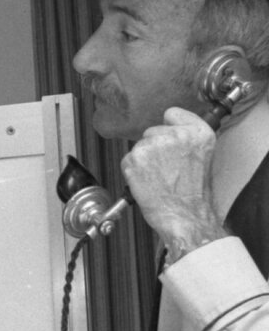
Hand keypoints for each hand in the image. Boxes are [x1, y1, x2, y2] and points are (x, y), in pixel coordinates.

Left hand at [121, 106, 225, 254]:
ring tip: (160, 178)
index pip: (172, 114)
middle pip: (152, 132)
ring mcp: (153, 145)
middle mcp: (176, 134)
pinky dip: (133, 172)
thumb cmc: (194, 194)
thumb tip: (169, 127)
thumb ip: (187, 137)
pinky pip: (127, 160)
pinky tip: (148, 183)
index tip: (173, 144)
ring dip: (144, 161)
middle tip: (168, 170)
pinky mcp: (135, 158)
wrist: (185, 216)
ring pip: (139, 147)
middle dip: (155, 149)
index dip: (169, 130)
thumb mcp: (203, 156)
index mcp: (198, 132)